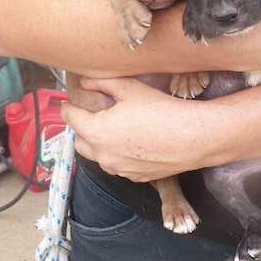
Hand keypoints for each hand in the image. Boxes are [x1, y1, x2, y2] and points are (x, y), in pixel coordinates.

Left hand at [62, 77, 210, 180]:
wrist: (192, 137)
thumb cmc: (161, 110)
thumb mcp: (130, 88)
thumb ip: (102, 83)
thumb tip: (85, 83)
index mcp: (96, 131)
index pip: (71, 119)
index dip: (68, 108)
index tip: (69, 104)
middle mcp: (102, 154)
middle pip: (79, 142)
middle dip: (82, 129)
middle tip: (94, 116)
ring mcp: (118, 169)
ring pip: (98, 157)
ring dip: (100, 145)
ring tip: (115, 130)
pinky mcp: (134, 177)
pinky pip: (117, 166)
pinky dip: (118, 155)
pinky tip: (134, 143)